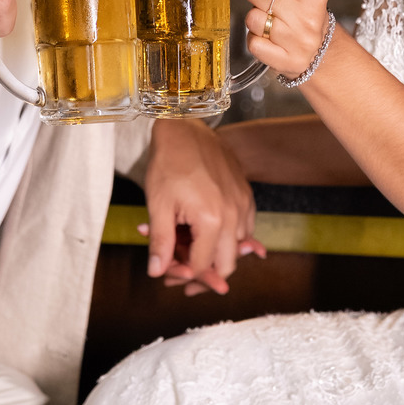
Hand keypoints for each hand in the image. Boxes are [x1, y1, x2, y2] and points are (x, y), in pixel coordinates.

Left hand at [140, 117, 264, 296]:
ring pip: (238, 248)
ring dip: (217, 254)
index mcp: (211, 221)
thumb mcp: (158, 205)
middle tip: (182, 271)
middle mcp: (235, 216)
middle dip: (204, 274)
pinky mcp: (246, 195)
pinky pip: (245, 228)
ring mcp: (244, 205)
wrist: (185, 129)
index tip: (168, 273)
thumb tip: (157, 272)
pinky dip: (228, 237)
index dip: (183, 275)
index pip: (202, 266)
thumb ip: (161, 243)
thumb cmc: (169, 163)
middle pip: (227, 265)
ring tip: (190, 248)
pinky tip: (207, 231)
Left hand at [236, 0, 331, 78]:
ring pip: (252, 19)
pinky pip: (252, 44)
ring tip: (271, 18)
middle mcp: (310, 16)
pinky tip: (269, 37)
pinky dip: (255, 39)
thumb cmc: (302, 2)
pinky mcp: (286, 61)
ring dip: (255, 17)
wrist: (320, 47)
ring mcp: (299, 41)